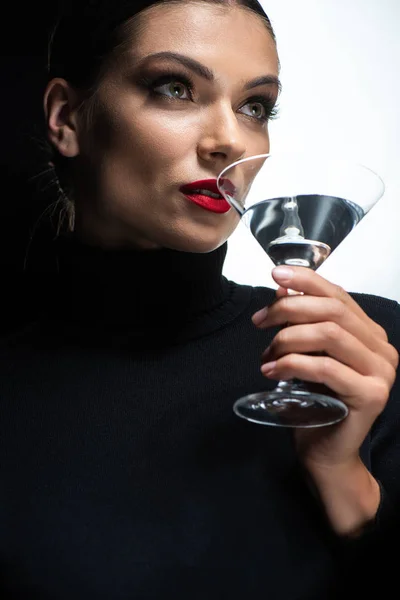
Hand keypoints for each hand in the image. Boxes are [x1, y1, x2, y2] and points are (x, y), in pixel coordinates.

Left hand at [252, 265, 398, 532]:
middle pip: (332, 311)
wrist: (327, 452)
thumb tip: (282, 290)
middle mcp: (382, 348)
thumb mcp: (305, 355)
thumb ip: (301, 323)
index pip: (338, 295)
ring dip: (287, 339)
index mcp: (369, 333)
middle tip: (259, 321)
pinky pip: (325, 367)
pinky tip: (271, 370)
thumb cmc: (316, 402)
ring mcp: (381, 371)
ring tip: (266, 354)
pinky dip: (292, 364)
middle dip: (288, 310)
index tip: (274, 275)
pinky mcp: (371, 394)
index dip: (306, 280)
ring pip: (328, 334)